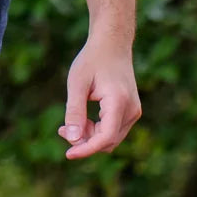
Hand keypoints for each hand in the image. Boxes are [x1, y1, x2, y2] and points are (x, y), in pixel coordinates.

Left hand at [58, 39, 140, 159]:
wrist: (112, 43)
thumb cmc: (92, 59)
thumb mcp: (77, 82)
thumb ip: (74, 111)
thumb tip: (72, 140)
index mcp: (119, 101)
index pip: (105, 137)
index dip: (86, 149)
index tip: (68, 154)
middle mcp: (131, 110)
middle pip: (108, 140)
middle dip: (85, 141)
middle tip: (61, 130)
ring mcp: (134, 111)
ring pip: (111, 138)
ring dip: (90, 136)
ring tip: (69, 124)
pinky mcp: (131, 111)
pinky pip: (114, 130)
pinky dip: (98, 130)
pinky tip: (83, 120)